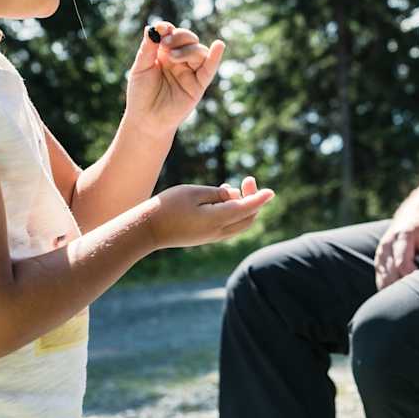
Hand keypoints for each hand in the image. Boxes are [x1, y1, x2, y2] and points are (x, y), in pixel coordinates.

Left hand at [125, 22, 224, 135]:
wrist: (145, 120)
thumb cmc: (140, 94)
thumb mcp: (141, 67)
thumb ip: (148, 48)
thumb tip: (154, 26)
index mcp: (165, 54)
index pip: (172, 34)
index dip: (169, 29)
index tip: (162, 29)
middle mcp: (180, 60)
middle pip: (188, 39)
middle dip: (179, 37)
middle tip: (165, 45)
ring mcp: (190, 72)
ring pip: (198, 51)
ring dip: (187, 49)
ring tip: (172, 58)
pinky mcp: (198, 85)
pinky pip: (209, 69)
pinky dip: (215, 57)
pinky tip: (219, 45)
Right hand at [145, 177, 272, 248]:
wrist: (147, 230)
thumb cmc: (168, 206)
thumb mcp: (194, 193)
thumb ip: (217, 194)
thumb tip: (233, 195)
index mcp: (217, 220)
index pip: (247, 209)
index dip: (260, 199)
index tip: (271, 191)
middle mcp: (218, 232)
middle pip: (247, 218)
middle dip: (253, 200)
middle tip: (248, 180)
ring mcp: (212, 237)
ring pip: (239, 224)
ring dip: (243, 206)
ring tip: (230, 188)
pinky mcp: (205, 237)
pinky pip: (228, 226)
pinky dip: (233, 213)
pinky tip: (223, 198)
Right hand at [373, 209, 418, 289]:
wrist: (408, 218)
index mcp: (401, 236)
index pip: (402, 264)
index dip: (412, 278)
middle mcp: (386, 245)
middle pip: (390, 276)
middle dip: (404, 288)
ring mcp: (379, 254)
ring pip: (383, 281)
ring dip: (396, 291)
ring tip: (412, 294)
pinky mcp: (377, 262)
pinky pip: (381, 281)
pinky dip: (391, 289)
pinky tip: (403, 291)